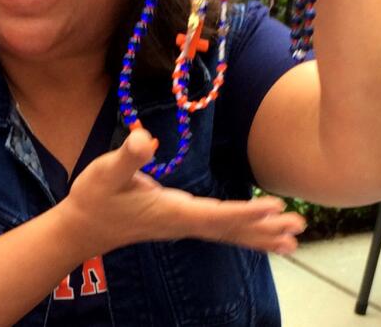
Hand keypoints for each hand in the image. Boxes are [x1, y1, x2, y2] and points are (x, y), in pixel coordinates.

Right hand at [59, 128, 305, 255]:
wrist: (82, 226)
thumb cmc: (94, 196)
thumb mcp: (106, 172)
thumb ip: (127, 157)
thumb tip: (144, 139)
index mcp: (172, 211)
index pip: (216, 214)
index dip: (245, 212)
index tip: (274, 208)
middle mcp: (185, 223)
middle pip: (231, 229)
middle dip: (265, 229)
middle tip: (298, 228)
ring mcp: (186, 226)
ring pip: (230, 233)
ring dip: (262, 235)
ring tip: (294, 241)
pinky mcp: (186, 223)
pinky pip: (223, 231)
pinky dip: (247, 234)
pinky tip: (267, 240)